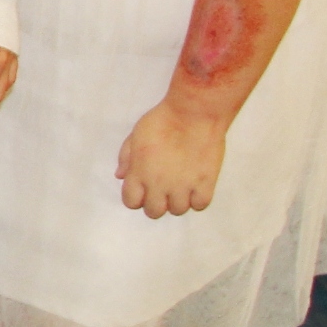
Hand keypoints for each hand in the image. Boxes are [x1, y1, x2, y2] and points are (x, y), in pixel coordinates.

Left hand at [118, 99, 227, 216]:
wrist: (193, 114)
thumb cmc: (161, 120)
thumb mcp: (135, 135)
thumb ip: (126, 158)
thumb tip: (120, 176)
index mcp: (139, 173)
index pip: (131, 202)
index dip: (136, 198)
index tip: (143, 190)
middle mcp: (159, 184)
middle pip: (154, 212)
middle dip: (156, 204)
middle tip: (163, 191)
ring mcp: (183, 186)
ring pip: (178, 210)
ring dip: (178, 201)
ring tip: (181, 187)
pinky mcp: (205, 183)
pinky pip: (200, 205)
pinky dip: (198, 199)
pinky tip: (196, 187)